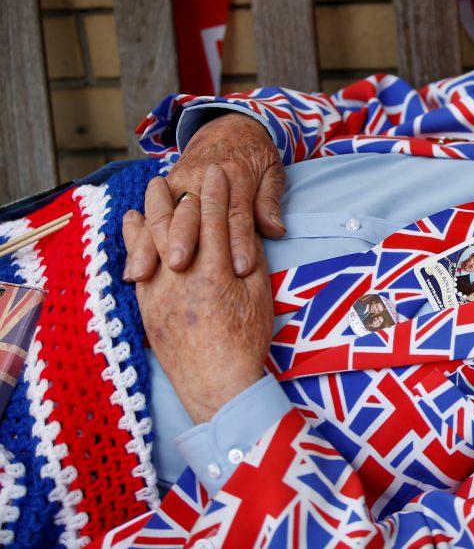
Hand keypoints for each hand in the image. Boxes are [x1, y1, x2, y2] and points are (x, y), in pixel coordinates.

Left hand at [123, 166, 273, 422]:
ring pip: (153, 238)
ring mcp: (162, 290)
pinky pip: (138, 262)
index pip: (217, 220)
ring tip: (154, 186)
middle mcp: (186, 275)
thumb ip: (251, 260)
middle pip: (180, 222)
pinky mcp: (148, 305)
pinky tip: (134, 223)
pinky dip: (136, 239)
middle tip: (180, 170)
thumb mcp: (259, 296)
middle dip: (181, 193)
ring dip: (154, 208)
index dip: (217, 193)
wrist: (217, 384)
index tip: (218, 170)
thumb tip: (244, 232)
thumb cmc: (247, 340)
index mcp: (219, 271)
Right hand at [126, 112, 285, 281]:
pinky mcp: (165, 188)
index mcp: (235, 175)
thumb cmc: (254, 155)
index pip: (237, 213)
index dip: (239, 241)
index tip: (241, 268)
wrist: (229, 126)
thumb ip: (270, 201)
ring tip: (143, 273)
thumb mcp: (271, 171)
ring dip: (152, 245)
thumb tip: (276, 230)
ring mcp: (179, 182)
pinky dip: (138, 240)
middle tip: (183, 267)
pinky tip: (134, 265)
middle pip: (192, 213)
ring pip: (163, 216)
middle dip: (186, 240)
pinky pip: (150, 216)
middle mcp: (202, 178)